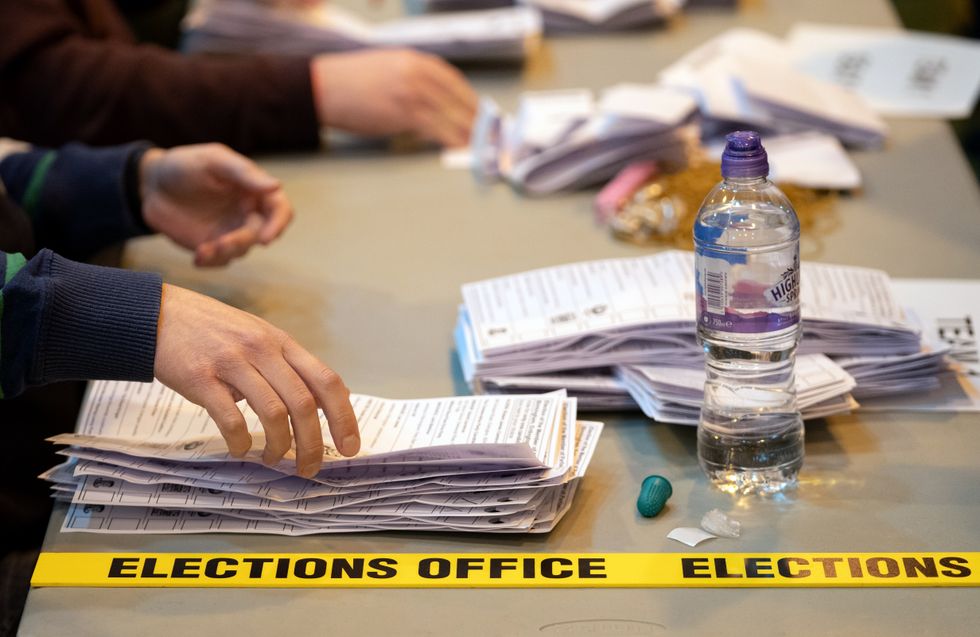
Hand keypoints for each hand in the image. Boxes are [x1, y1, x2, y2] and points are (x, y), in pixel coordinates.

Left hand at [140, 144, 292, 266]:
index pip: (280, 209)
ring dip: (224, 253)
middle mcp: (247, 212)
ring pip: (241, 251)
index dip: (279, 224)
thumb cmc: (184, 165)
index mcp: (254, 189)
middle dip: (242, 242)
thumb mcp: (212, 161)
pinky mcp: (213, 246)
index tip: (265, 238)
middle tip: (220, 244)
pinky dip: (211, 262)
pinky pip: (221, 261)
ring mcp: (231, 231)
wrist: (151, 185)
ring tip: (202, 251)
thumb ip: (243, 173)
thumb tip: (277, 185)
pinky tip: (197, 257)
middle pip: (261, 234)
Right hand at [154, 284, 359, 476]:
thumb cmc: (213, 331)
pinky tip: (239, 450)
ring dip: (279, 445)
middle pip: (303, 403)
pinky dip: (239, 442)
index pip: (326, 380)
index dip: (344, 416)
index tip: (350, 445)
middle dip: (313, 443)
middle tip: (310, 467)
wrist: (159, 315)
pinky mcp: (201, 378)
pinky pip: (229, 418)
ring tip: (274, 459)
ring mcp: (232, 363)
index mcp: (282, 343)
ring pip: (272, 413)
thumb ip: (288, 366)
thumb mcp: (260, 337)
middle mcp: (262, 350)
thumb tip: (325, 400)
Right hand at [311, 49, 477, 147]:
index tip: (480, 113)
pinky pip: (438, 128)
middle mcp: (418, 72)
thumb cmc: (350, 83)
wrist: (323, 87)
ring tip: (479, 146)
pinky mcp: (405, 112)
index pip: (454, 80)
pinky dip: (452, 140)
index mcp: (415, 60)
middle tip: (486, 133)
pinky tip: (459, 148)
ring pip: (452, 114)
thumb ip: (413, 81)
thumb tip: (433, 103)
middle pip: (459, 98)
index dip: (470, 99)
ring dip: (469, 133)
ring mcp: (413, 91)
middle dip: (476, 118)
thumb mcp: (387, 68)